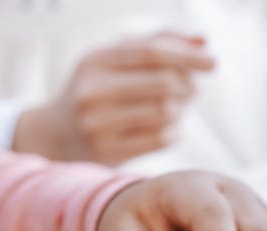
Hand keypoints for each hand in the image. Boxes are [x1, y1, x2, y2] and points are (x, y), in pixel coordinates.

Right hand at [14, 33, 214, 164]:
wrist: (52, 135)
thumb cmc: (96, 89)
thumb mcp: (114, 59)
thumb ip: (158, 42)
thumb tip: (204, 41)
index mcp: (94, 61)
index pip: (153, 53)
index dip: (189, 56)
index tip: (213, 63)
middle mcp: (91, 92)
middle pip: (164, 83)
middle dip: (188, 86)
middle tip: (191, 90)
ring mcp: (95, 124)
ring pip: (166, 112)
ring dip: (182, 110)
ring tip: (176, 108)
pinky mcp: (105, 152)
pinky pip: (161, 138)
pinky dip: (173, 132)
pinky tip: (166, 128)